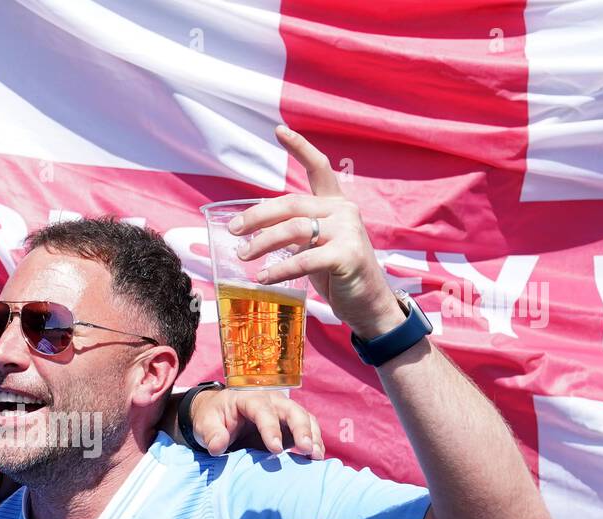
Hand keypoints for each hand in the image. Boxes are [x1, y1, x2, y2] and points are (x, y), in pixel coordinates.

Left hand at [191, 387, 324, 457]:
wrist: (220, 415)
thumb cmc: (213, 417)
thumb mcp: (205, 423)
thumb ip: (211, 434)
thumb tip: (217, 447)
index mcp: (248, 397)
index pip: (262, 410)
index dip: (270, 428)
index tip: (275, 449)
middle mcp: (270, 400)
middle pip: (291, 410)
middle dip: (301, 429)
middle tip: (306, 449)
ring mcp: (283, 411)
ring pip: (304, 418)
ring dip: (313, 436)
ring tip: (316, 456)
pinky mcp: (290, 424)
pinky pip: (308, 429)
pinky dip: (314, 441)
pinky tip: (316, 458)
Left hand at [229, 126, 404, 339]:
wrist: (368, 304)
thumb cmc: (338, 276)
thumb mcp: (315, 248)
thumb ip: (295, 234)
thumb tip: (253, 233)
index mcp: (335, 205)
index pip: (318, 169)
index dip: (300, 147)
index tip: (279, 130)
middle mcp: (344, 211)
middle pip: (291, 204)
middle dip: (257, 216)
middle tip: (233, 230)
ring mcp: (348, 230)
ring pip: (293, 229)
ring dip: (262, 243)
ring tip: (243, 256)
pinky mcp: (348, 255)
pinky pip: (304, 259)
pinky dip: (279, 268)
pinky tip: (263, 277)